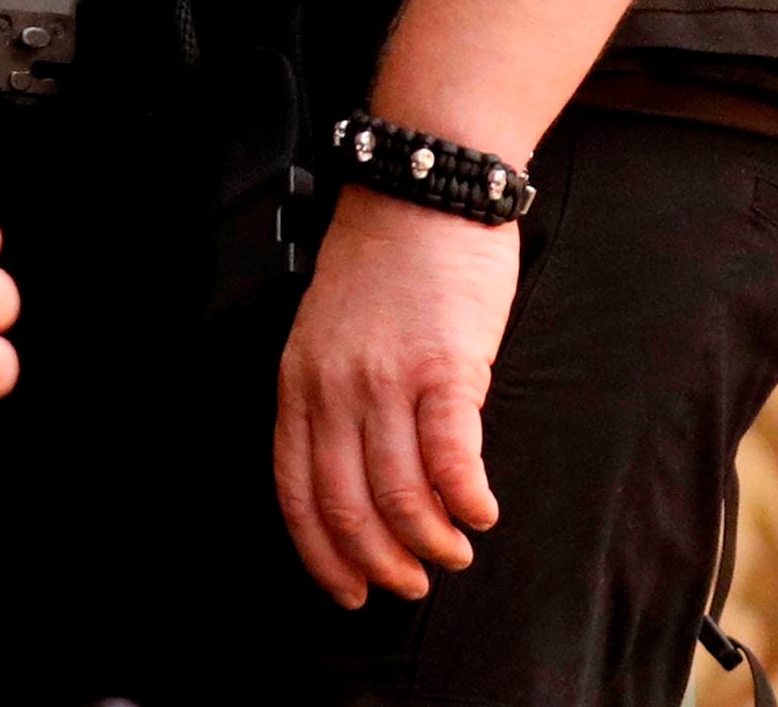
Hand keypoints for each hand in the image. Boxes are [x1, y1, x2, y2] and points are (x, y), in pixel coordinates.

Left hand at [272, 189, 517, 605]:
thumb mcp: (326, 330)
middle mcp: (334, 388)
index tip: (349, 589)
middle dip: (380, 562)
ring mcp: (388, 378)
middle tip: (410, 582)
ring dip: (431, 541)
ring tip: (454, 550)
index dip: (323, 556)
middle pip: (347, 507)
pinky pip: (452, 459)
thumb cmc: (384, 259)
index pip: (296, 494)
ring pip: (400, 495)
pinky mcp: (445, 366)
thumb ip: (331, 397)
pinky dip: (467, 502)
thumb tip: (357, 476)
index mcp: (299, 382)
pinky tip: (481, 512)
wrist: (422, 188)